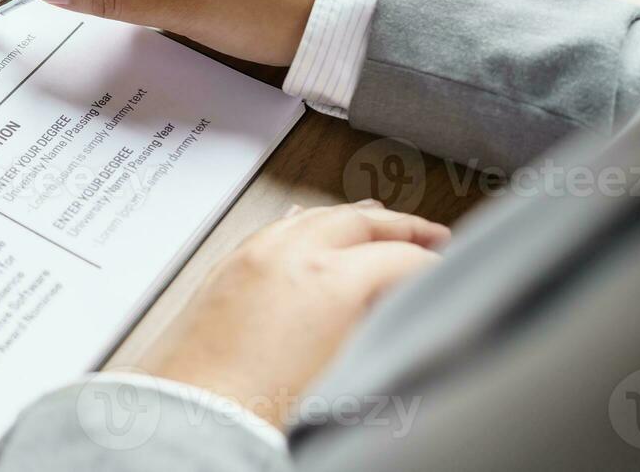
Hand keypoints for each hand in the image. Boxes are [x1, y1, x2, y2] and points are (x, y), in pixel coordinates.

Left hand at [140, 201, 448, 427]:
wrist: (189, 422)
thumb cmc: (260, 412)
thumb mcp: (350, 373)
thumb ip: (383, 326)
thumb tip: (401, 310)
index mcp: (330, 279)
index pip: (402, 258)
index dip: (435, 268)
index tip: (450, 277)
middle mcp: (288, 254)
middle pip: (359, 221)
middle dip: (401, 226)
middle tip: (432, 235)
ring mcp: (251, 256)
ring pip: (314, 217)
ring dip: (352, 219)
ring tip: (379, 221)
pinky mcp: (224, 269)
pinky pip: (275, 228)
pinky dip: (305, 223)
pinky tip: (310, 227)